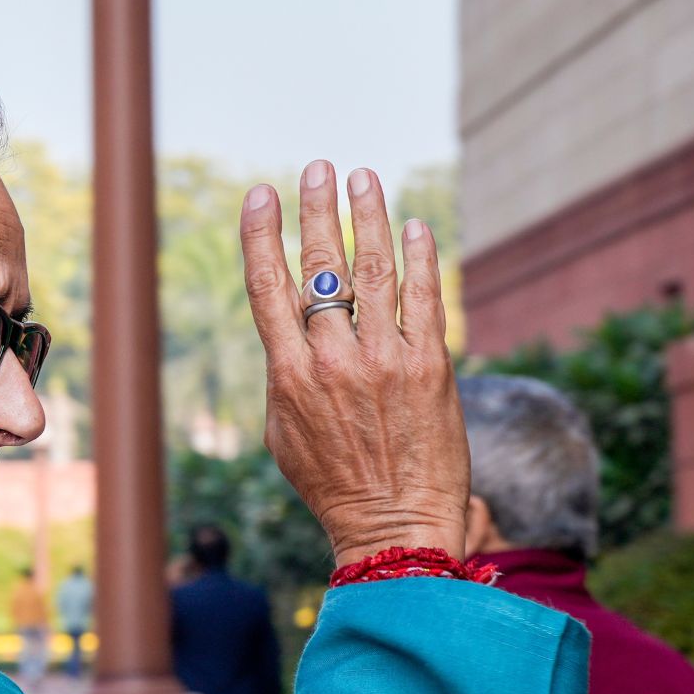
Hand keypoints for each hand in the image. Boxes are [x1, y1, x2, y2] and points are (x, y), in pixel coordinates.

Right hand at [238, 161, 468, 567]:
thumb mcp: (283, 433)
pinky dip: (420, 258)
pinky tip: (415, 227)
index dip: (262, 235)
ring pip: (374, 272)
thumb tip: (288, 333)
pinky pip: (426, 299)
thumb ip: (283, 375)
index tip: (261, 195)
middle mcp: (334, 360)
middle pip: (321, 267)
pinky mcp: (432, 367)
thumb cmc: (332, 485)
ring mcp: (386, 360)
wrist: (395, 526)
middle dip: (317, 210)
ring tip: (364, 178)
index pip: (269, 287)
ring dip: (369, 217)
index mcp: (289, 375)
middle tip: (317, 168)